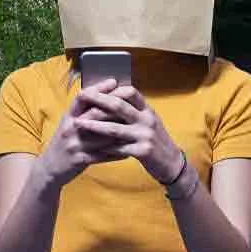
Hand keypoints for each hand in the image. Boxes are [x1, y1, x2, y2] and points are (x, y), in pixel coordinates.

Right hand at [35, 80, 134, 186]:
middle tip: (132, 104)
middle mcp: (71, 128)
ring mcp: (76, 144)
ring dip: (120, 131)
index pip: (82, 97)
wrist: (50, 168)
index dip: (98, 89)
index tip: (114, 82)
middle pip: (95, 113)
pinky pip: (103, 155)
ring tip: (136, 127)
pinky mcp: (81, 160)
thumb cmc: (63, 143)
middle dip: (115, 108)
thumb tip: (102, 96)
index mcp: (68, 117)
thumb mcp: (68, 124)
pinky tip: (129, 151)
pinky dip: (117, 153)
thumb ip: (82, 111)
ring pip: (103, 135)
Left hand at [69, 79, 186, 184]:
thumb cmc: (156, 141)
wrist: (172, 164)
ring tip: (78, 123)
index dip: (111, 89)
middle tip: (81, 97)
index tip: (95, 88)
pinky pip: (118, 149)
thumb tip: (113, 99)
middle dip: (98, 100)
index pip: (130, 92)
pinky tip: (89, 147)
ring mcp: (145, 136)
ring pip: (115, 128)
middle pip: (119, 106)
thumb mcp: (148, 122)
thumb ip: (134, 111)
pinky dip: (102, 148)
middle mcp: (147, 120)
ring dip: (94, 125)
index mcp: (148, 110)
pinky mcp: (143, 152)